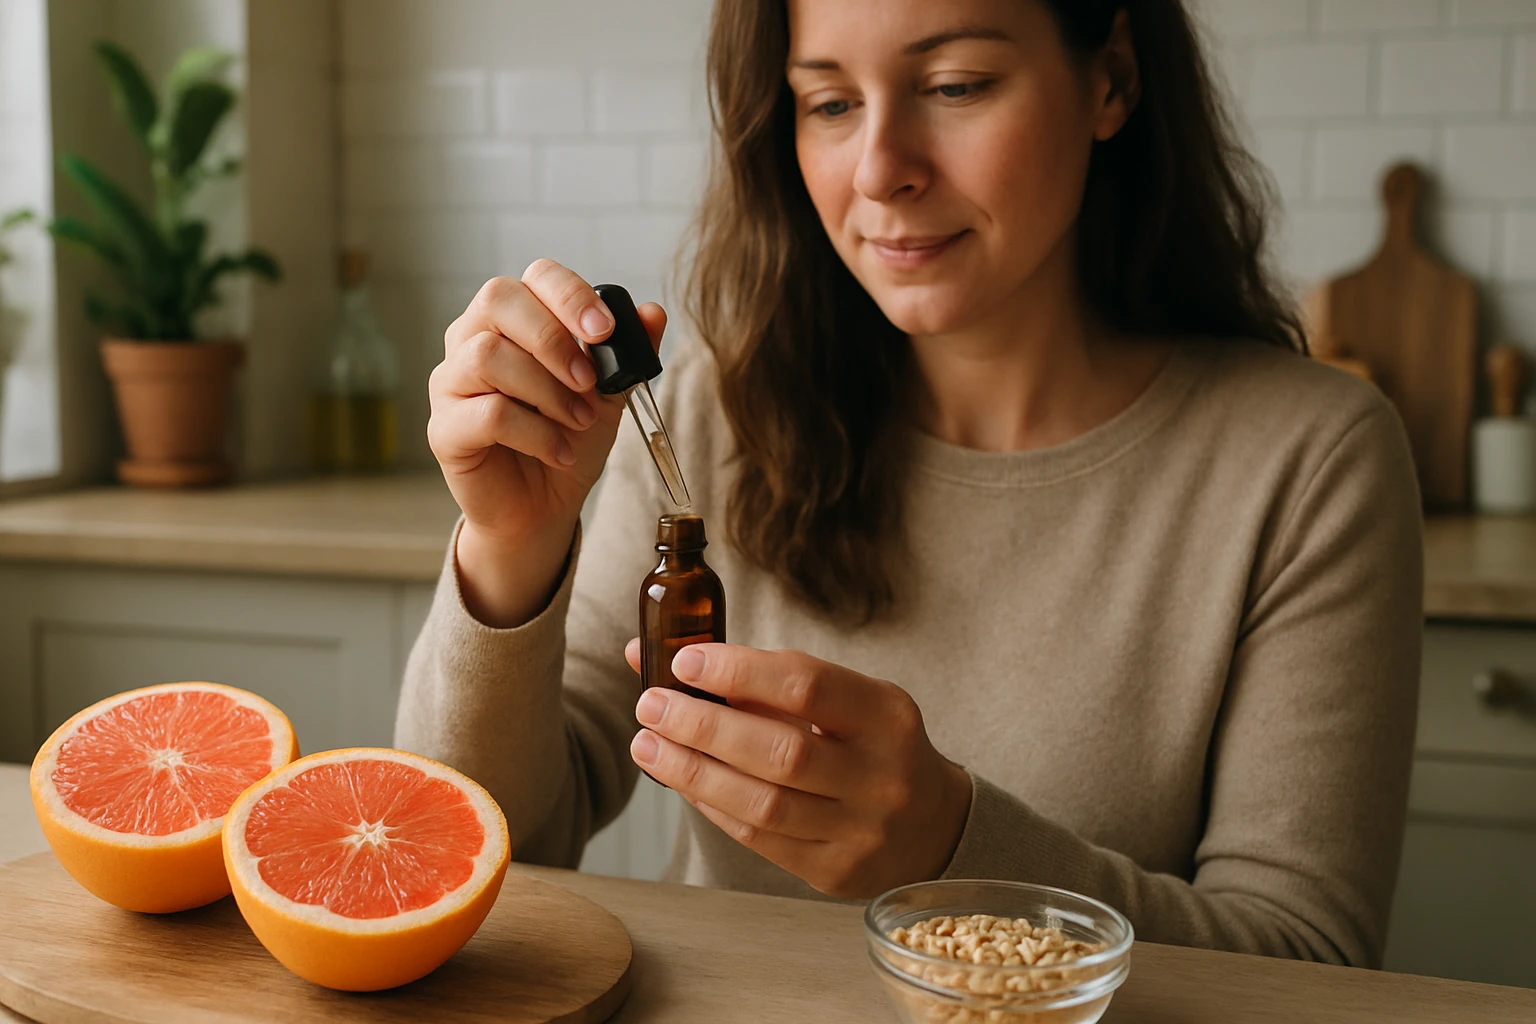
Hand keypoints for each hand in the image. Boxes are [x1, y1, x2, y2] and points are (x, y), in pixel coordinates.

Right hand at [428, 260, 664, 625]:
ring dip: (548, 391)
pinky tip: (560, 452)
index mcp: (514, 318)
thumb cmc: (569, 439)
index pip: (534, 277)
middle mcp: (472, 338)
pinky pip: (487, 414)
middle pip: (498, 299)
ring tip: (578, 421)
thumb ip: (627, 352)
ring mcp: (452, 382)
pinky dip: (536, 434)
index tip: (606, 331)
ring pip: (488, 356)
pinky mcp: (444, 429)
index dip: (571, 296)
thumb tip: (652, 313)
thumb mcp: (609, 393)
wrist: (544, 507)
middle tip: (590, 381)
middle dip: (554, 338)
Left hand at [623, 641, 973, 897]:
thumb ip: (767, 678)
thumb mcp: (846, 701)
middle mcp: (880, 775)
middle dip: (703, 726)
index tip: (685, 661)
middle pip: (780, 751)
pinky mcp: (834, 870)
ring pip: (763, 804)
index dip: (740, 670)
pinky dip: (712, 805)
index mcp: (886, 716)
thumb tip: (671, 656)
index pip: (807, 684)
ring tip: (647, 745)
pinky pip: (759, 838)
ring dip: (693, 772)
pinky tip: (682, 780)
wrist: (932, 825)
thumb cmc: (872, 746)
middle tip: (651, 705)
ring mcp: (861, 830)